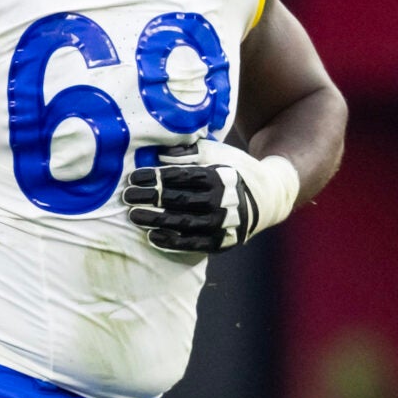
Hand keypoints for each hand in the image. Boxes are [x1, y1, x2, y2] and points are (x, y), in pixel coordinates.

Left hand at [122, 141, 297, 253]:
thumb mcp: (218, 153)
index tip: (134, 177)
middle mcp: (223, 201)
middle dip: (150, 197)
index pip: (182, 177)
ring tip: (134, 216)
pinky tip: (152, 237)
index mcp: (221, 176)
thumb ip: (190, 153)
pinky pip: (193, 244)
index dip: (156, 177)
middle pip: (180, 199)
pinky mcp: (223, 242)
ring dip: (156, 220)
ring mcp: (223, 224)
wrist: (270, 197)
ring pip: (183, 223)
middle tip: (127, 196)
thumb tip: (160, 155)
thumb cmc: (235, 170)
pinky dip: (171, 241)